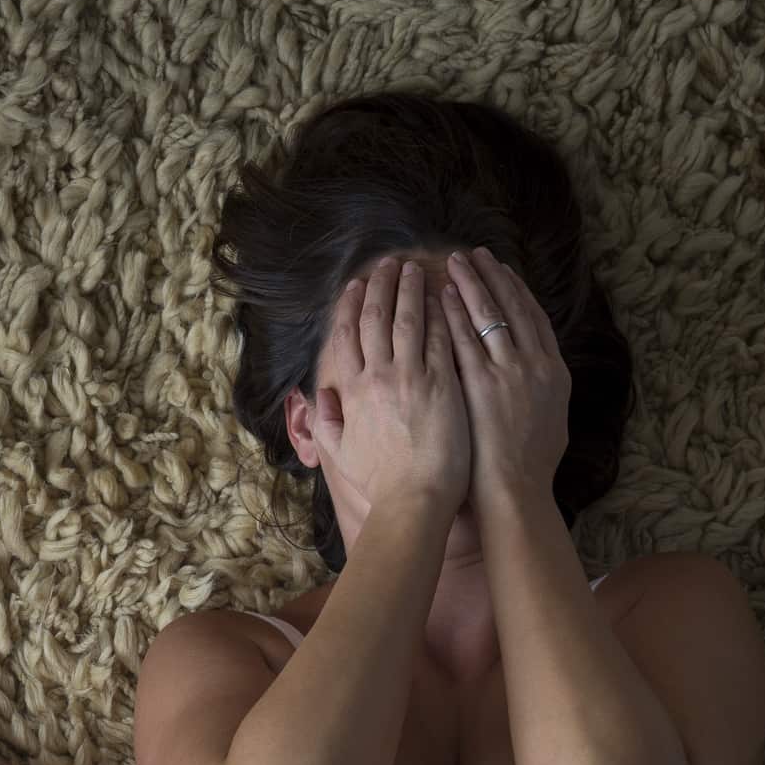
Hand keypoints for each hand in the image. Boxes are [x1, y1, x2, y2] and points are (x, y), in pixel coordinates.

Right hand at [313, 256, 471, 512]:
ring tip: (416, 269)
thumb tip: (318, 395)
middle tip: (389, 263)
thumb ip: (325, 421)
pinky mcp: (443, 384)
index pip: (348, 335)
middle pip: (377, 318)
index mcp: (352, 391)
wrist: (413, 500)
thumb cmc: (379, 483)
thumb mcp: (340, 453)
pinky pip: (441, 338)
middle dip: (382, 286)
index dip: (350, 305)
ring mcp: (412, 378)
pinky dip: (441, 314)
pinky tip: (446, 296)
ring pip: (409, 320)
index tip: (356, 285)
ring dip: (412, 290)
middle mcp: (379, 377)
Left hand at [441, 248, 570, 510]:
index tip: (504, 271)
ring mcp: (506, 372)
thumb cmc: (530, 469)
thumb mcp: (552, 423)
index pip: (535, 319)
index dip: (517, 291)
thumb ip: (544, 394)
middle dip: (492, 277)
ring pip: (487, 315)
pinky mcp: (478, 384)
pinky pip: (462, 339)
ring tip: (454, 263)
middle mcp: (534, 365)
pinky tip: (440, 296)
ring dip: (470, 285)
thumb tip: (540, 379)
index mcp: (554, 372)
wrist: (515, 492)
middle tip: (475, 254)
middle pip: (512, 307)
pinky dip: (452, 313)